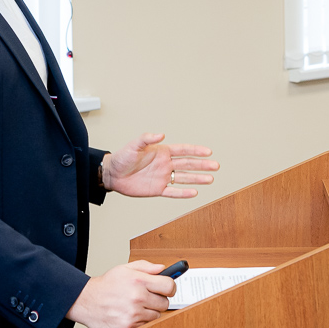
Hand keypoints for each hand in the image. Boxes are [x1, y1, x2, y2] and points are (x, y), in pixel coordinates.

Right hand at [66, 261, 175, 327]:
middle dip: (159, 300)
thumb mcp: (124, 269)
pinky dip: (140, 321)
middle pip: (165, 303)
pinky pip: (145, 325)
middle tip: (148, 297)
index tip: (167, 289)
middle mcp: (137, 297)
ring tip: (136, 305)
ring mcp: (133, 313)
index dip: (170, 287)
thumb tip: (162, 269)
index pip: (169, 286)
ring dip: (149, 312)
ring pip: (156, 316)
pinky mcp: (128, 326)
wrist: (86, 301)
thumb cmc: (106, 285)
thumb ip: (146, 267)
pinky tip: (130, 313)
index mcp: (138, 280)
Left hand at [102, 133, 218, 197]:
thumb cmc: (123, 157)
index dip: (196, 150)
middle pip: (188, 164)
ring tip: (211, 179)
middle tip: (216, 166)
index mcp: (162, 152)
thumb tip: (161, 134)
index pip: (183, 150)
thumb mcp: (134, 145)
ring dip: (197, 178)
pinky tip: (194, 192)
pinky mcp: (158, 189)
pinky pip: (173, 191)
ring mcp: (163, 177)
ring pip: (184, 178)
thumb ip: (147, 139)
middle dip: (202, 165)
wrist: (113, 174)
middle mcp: (165, 164)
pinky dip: (183, 193)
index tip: (208, 151)